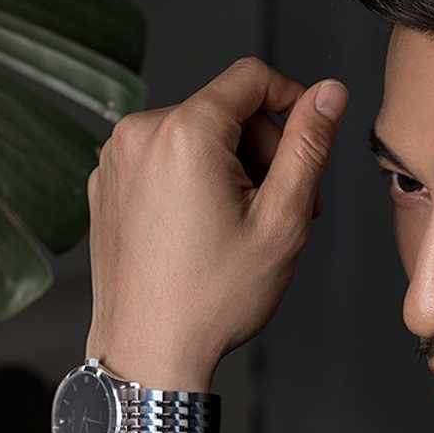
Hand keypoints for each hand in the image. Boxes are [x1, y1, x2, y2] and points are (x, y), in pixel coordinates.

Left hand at [85, 57, 348, 393]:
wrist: (148, 353)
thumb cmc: (213, 300)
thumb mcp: (283, 222)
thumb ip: (309, 147)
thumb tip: (329, 93)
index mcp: (185, 133)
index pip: (252, 78)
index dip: (294, 102)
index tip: (311, 140)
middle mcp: (139, 134)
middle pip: (223, 110)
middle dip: (263, 151)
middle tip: (288, 209)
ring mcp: (114, 161)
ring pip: (193, 137)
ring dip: (230, 169)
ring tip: (246, 227)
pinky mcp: (105, 187)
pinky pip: (162, 162)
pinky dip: (192, 183)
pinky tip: (206, 233)